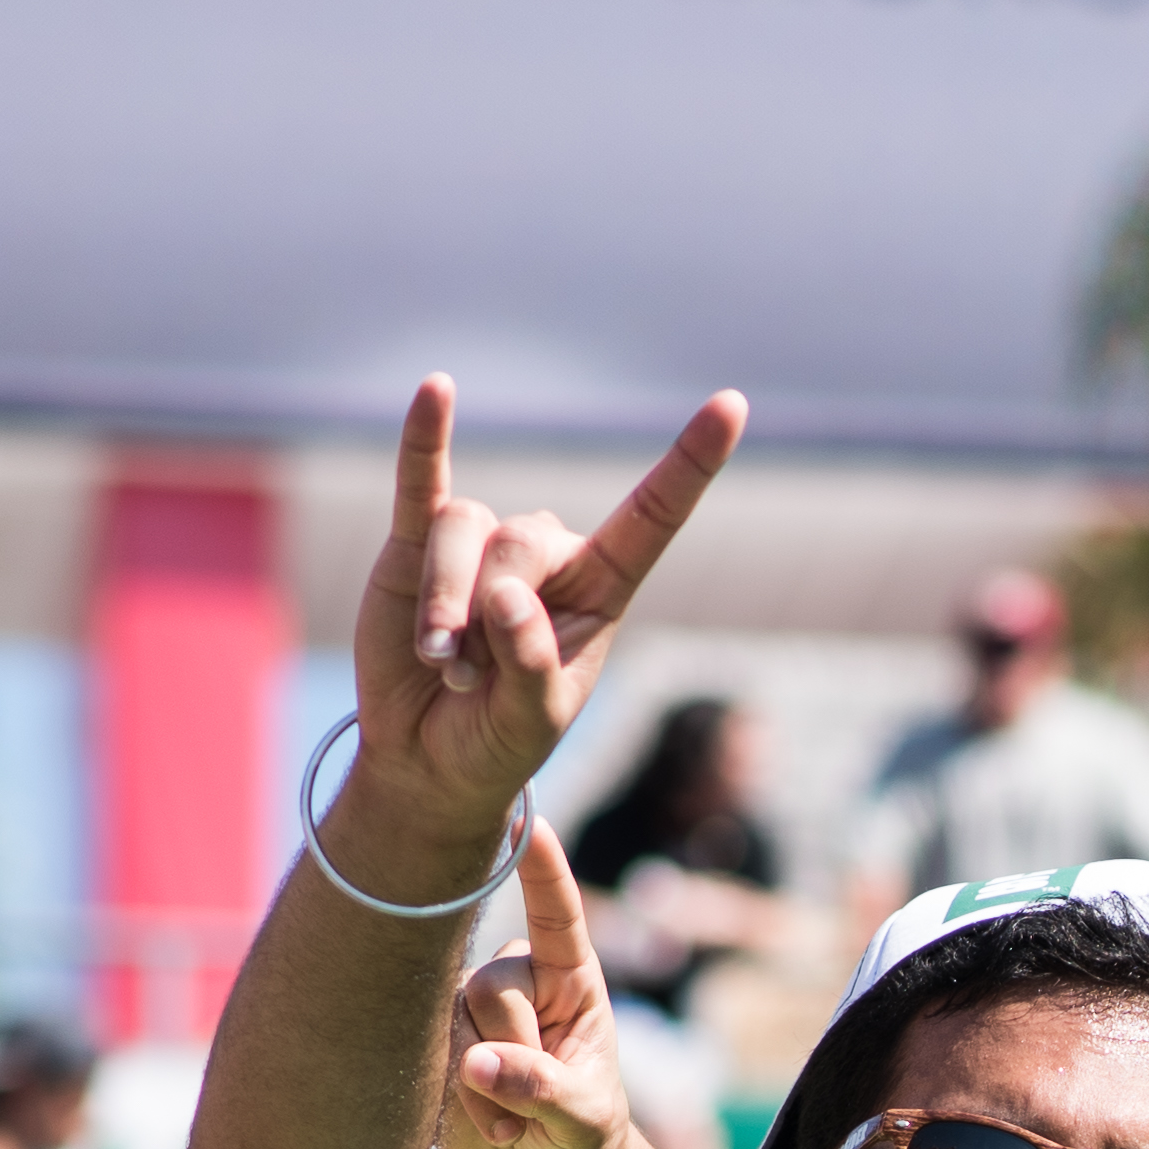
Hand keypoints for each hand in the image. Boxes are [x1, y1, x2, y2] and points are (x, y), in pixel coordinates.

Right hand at [332, 375, 744, 881]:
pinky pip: (423, 479)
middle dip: (488, 613)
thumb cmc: (496, 741)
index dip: (691, 463)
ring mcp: (482, 544)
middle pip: (523, 538)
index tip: (732, 404)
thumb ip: (530, 664)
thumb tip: (505, 597)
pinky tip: (436, 389)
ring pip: (465, 528)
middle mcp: (548, 556)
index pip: (654, 517)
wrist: (426, 759)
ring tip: (440, 664)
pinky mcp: (416, 542)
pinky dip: (427, 437)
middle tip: (470, 678)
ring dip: (444, 602)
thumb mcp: (531, 722)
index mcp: (601, 589)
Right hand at [447, 830, 662, 1148]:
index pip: (555, 914)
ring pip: (450, 1025)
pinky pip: (419, 1053)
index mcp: (567, 976)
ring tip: (511, 1117)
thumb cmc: (580, 1127)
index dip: (539, 868)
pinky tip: (476, 1116)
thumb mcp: (582, 1116)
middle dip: (513, 1055)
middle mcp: (511, 976)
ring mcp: (462, 1004)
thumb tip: (478, 1062)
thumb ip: (542, 1087)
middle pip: (490, 991)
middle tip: (536, 1102)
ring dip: (480, 1088)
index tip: (526, 817)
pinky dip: (452, 1100)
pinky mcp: (425, 1035)